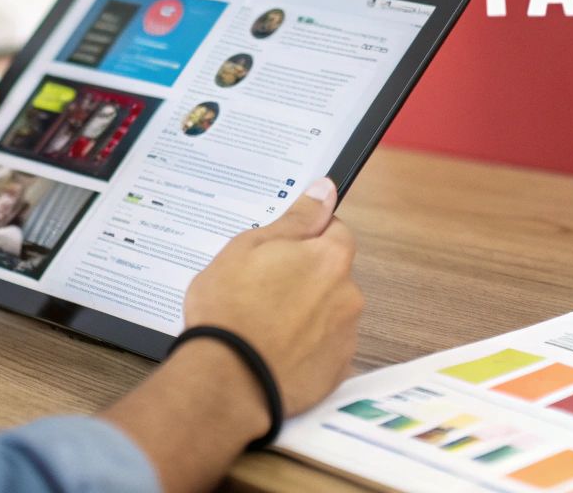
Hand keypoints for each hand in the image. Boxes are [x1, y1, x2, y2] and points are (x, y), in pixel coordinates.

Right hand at [101, 179, 363, 492]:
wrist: (225, 381)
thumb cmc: (230, 311)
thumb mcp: (249, 247)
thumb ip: (295, 219)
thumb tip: (323, 190)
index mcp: (330, 258)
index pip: (334, 231)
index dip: (305, 238)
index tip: (280, 251)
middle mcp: (348, 295)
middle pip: (332, 274)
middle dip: (305, 278)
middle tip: (262, 289)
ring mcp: (345, 337)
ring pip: (328, 312)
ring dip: (306, 314)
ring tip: (264, 325)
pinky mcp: (336, 372)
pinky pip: (324, 349)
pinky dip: (306, 348)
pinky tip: (275, 351)